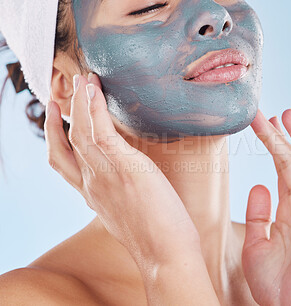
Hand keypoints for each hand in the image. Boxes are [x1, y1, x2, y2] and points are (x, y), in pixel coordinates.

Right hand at [44, 73, 199, 264]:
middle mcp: (90, 184)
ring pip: (80, 131)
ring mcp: (103, 175)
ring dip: (79, 103)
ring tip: (81, 80)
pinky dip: (93, 108)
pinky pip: (99, 130)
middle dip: (60, 117)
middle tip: (60, 95)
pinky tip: (92, 89)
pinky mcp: (122, 166)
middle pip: (66, 143)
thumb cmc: (156, 234)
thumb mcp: (129, 212)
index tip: (57, 120)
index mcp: (91, 195)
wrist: (165, 253)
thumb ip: (120, 193)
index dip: (56, 139)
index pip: (63, 163)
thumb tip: (130, 179)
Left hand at [242, 109, 290, 305]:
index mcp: (288, 212)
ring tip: (287, 115)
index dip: (274, 147)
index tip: (262, 127)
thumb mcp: (255, 244)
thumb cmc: (274, 284)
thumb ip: (257, 215)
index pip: (282, 169)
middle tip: (271, 113)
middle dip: (284, 135)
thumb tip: (258, 185)